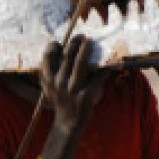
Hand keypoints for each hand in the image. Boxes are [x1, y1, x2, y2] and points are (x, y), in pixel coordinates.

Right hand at [39, 35, 108, 158]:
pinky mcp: (85, 96)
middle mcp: (59, 83)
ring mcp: (72, 89)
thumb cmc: (61, 99)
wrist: (68, 122)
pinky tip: (109, 65)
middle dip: (74, 43)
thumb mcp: (50, 87)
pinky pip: (97, 79)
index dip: (54, 46)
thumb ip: (51, 71)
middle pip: (67, 56)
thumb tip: (61, 48)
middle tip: (82, 36)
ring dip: (86, 50)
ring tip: (90, 41)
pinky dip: (103, 71)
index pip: (48, 56)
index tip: (60, 43)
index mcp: (49, 79)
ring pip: (80, 64)